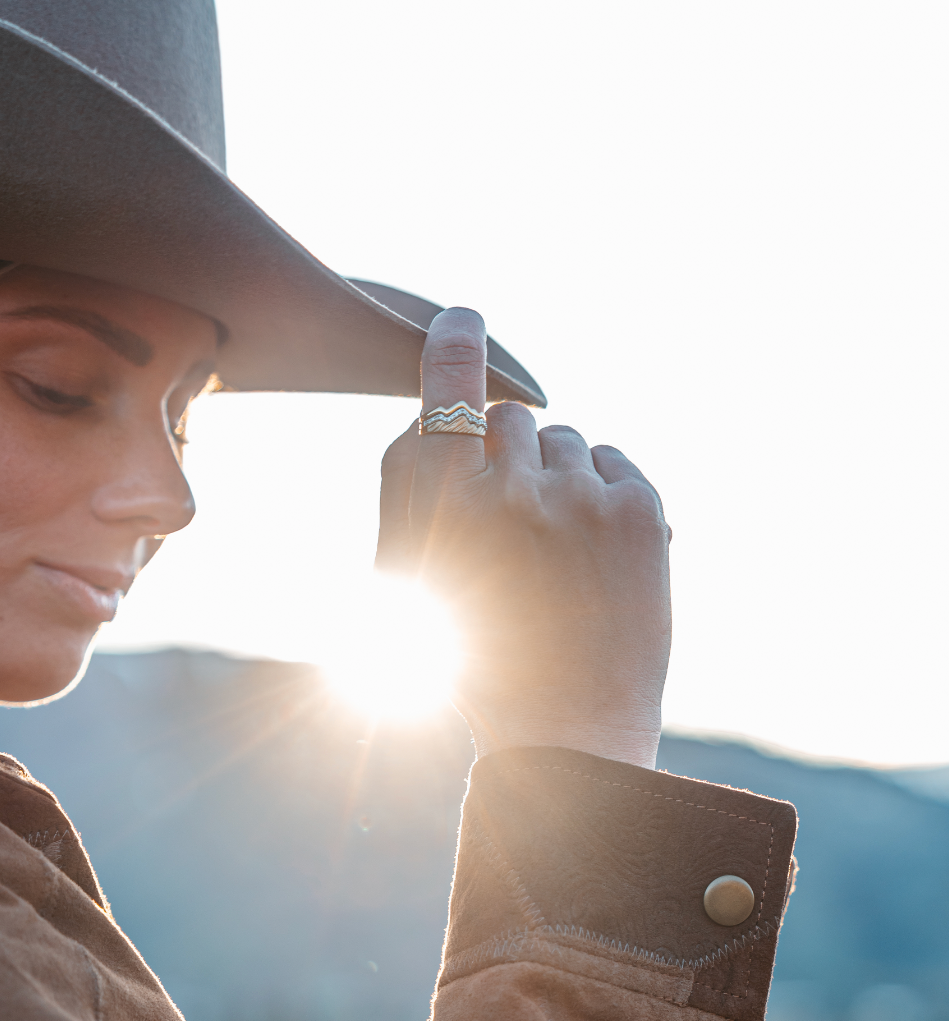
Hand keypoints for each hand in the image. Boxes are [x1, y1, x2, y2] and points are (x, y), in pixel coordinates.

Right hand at [377, 308, 670, 768]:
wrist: (563, 732)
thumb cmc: (473, 655)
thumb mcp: (410, 574)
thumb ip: (419, 488)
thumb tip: (439, 416)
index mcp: (438, 501)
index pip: (450, 383)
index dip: (458, 342)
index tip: (464, 319)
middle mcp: (507, 488)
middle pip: (511, 416)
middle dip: (510, 455)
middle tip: (516, 523)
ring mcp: (579, 497)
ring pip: (567, 440)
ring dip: (560, 480)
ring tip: (559, 555)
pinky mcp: (640, 511)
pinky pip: (616, 462)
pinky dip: (605, 494)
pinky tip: (595, 554)